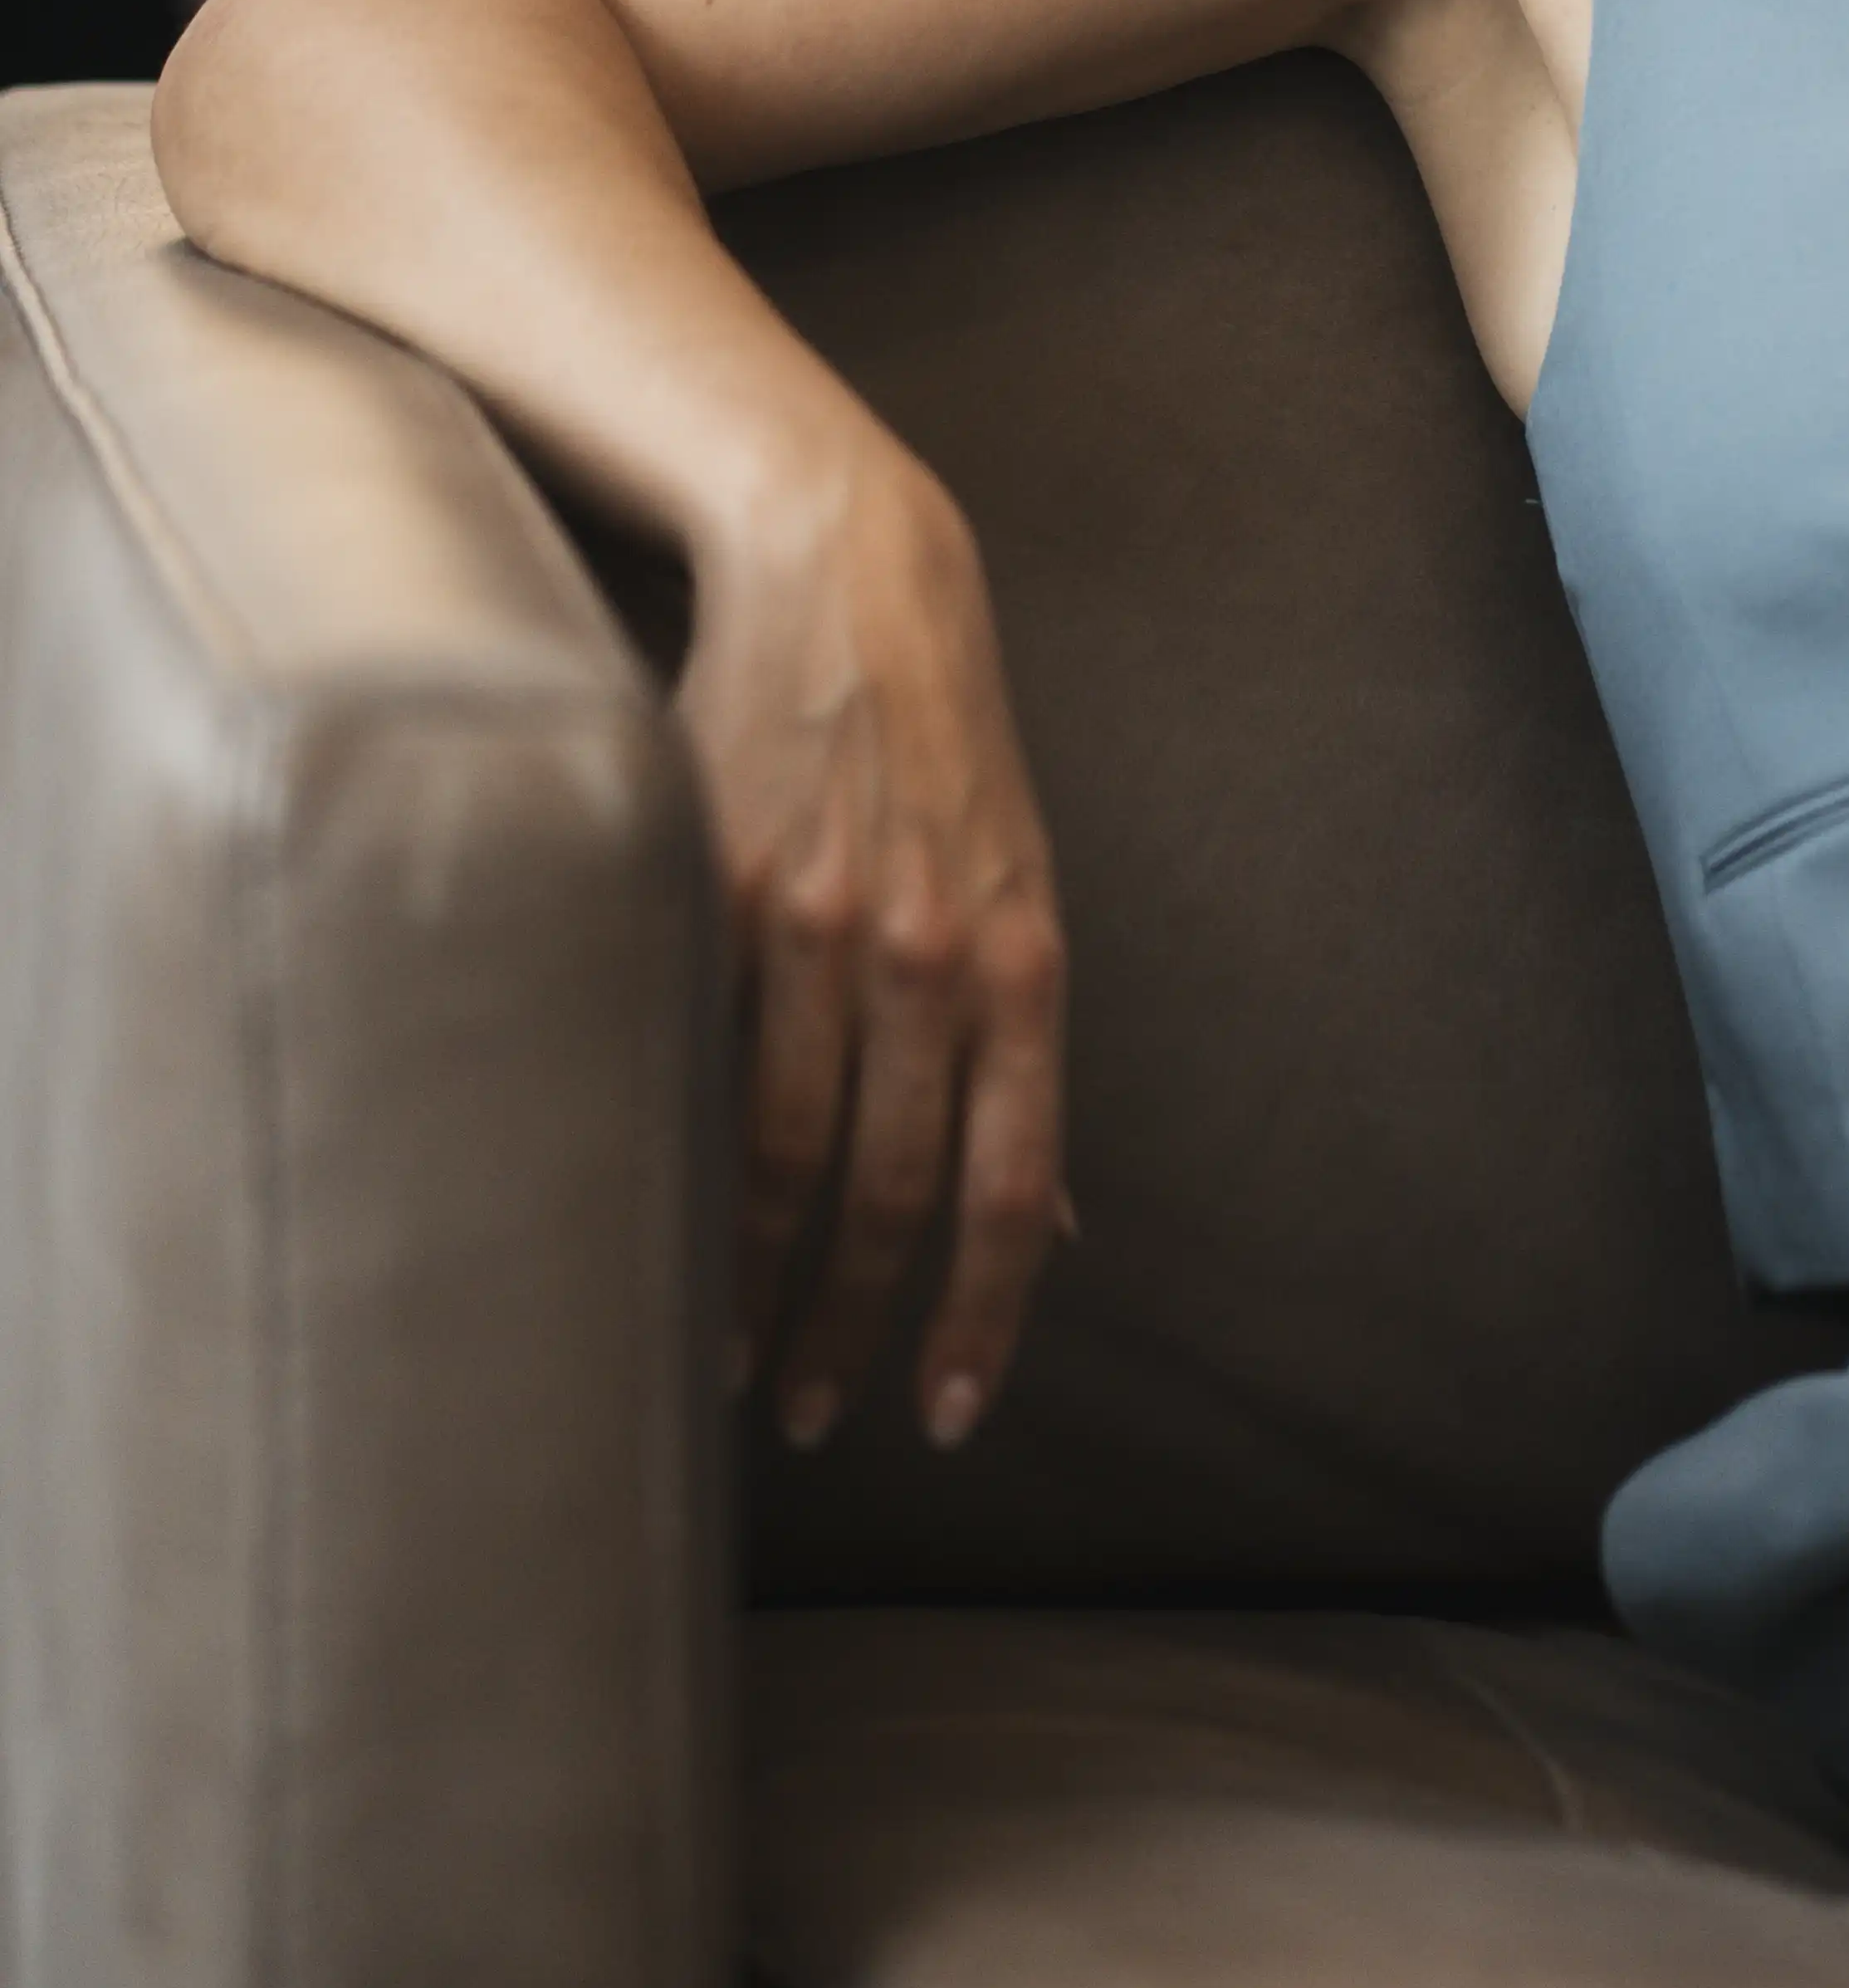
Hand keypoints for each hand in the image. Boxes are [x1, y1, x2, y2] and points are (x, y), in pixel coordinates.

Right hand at [677, 455, 1070, 1451]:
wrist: (850, 573)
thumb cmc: (941, 753)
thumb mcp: (1023, 894)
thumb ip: (1025, 1054)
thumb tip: (1055, 1222)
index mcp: (1020, 959)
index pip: (1012, 1179)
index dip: (984, 1313)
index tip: (950, 1413)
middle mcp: (925, 948)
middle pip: (894, 1187)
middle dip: (852, 1326)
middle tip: (813, 1413)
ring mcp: (815, 915)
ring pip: (779, 1143)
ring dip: (753, 1273)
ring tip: (729, 1354)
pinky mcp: (713, 879)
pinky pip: (691, 1045)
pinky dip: (672, 1153)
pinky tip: (654, 1220)